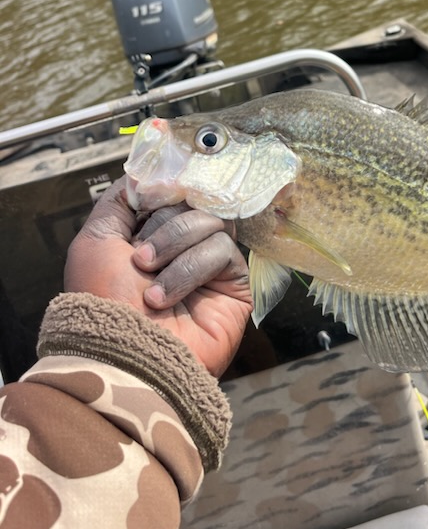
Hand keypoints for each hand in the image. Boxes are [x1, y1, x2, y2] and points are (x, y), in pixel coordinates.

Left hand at [64, 177, 252, 376]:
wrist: (122, 354)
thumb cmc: (101, 301)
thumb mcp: (95, 241)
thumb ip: (118, 201)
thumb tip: (146, 174)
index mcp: (150, 236)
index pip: (171, 192)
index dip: (163, 189)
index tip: (149, 196)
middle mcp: (181, 249)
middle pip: (192, 202)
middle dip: (163, 225)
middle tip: (141, 257)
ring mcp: (209, 266)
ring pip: (210, 221)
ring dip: (175, 245)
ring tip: (149, 278)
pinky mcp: (232, 285)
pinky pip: (223, 249)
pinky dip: (191, 267)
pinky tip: (167, 295)